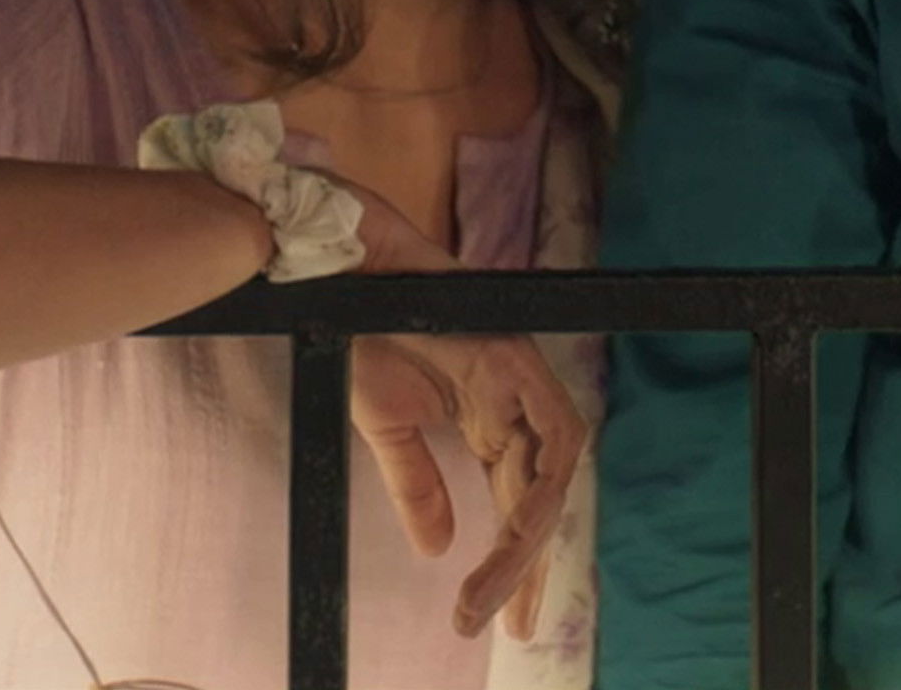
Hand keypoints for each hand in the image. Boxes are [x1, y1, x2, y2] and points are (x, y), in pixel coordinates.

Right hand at [348, 329, 587, 639]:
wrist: (345, 273)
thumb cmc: (366, 333)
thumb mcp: (389, 428)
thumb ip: (418, 485)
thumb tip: (438, 548)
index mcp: (490, 422)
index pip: (518, 506)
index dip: (514, 565)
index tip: (499, 623)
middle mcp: (516, 404)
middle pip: (541, 500)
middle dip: (527, 569)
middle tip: (506, 626)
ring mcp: (524, 378)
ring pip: (553, 475)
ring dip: (528, 538)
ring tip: (493, 591)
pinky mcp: (520, 356)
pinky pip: (556, 430)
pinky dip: (545, 482)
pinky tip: (522, 526)